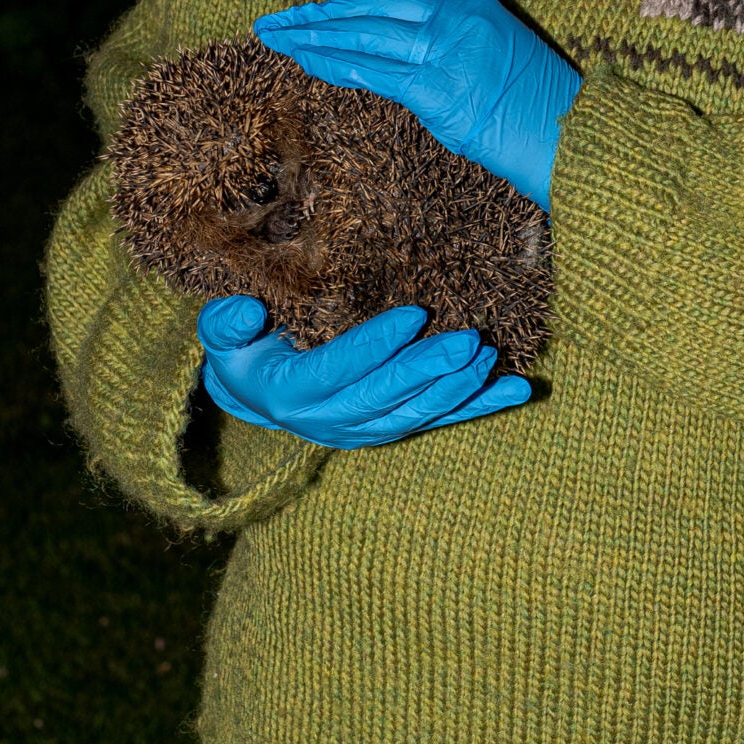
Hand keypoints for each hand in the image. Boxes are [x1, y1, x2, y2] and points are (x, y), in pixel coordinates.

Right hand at [196, 296, 530, 449]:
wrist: (254, 389)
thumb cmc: (243, 348)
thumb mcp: (222, 334)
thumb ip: (225, 323)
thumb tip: (243, 312)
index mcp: (289, 394)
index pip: (336, 371)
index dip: (374, 347)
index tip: (413, 314)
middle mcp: (328, 422)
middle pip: (383, 399)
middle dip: (427, 371)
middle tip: (467, 340)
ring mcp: (364, 430)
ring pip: (415, 414)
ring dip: (456, 389)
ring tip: (487, 356)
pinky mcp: (393, 428)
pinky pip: (441, 420)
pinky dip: (481, 408)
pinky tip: (520, 390)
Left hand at [254, 0, 581, 210]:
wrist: (565, 132)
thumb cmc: (536, 101)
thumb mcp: (500, 49)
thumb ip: (455, 39)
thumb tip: (408, 50)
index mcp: (471, 3)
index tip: (329, 10)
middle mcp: (454, 18)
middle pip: (370, 7)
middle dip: (318, 14)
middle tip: (277, 19)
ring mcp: (443, 51)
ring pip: (363, 37)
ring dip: (313, 37)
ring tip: (277, 38)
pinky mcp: (433, 88)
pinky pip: (372, 72)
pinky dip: (334, 66)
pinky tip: (308, 62)